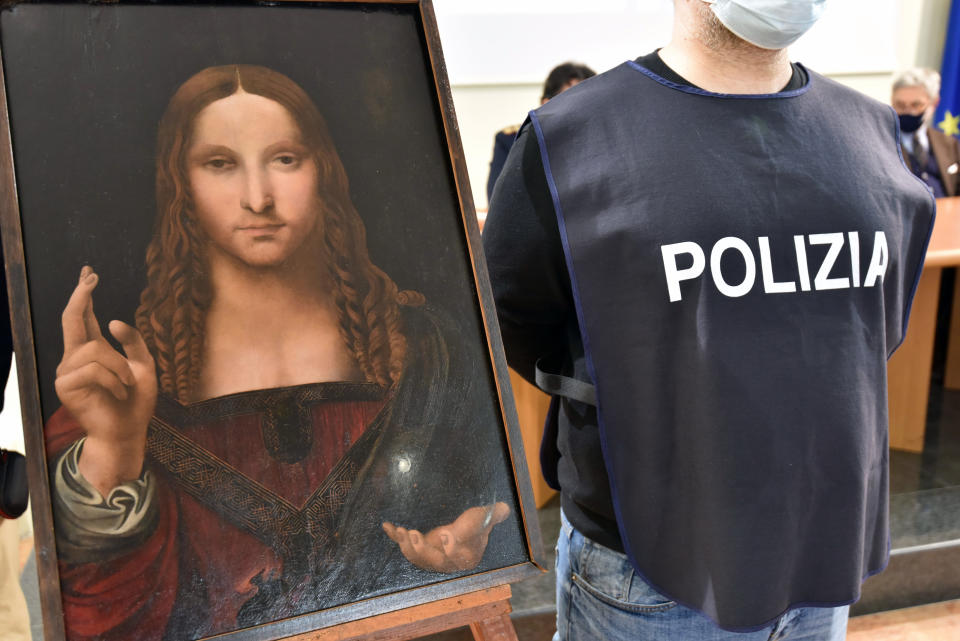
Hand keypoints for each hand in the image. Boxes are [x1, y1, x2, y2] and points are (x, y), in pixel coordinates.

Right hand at [54, 266, 156, 497]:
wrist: (129, 431)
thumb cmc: (136, 402)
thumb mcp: (144, 366)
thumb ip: (132, 342)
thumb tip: (113, 320)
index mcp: (94, 351)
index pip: (85, 318)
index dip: (85, 295)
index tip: (89, 273)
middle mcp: (77, 358)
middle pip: (72, 319)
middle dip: (82, 296)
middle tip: (91, 277)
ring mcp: (68, 372)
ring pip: (95, 350)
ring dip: (120, 367)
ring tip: (127, 385)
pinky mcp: (66, 386)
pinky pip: (94, 369)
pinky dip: (114, 380)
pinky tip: (119, 393)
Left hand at [382, 502, 509, 572]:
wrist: (463, 532)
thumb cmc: (475, 526)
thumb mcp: (484, 519)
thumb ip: (493, 514)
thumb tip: (503, 508)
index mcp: (466, 557)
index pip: (458, 556)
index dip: (451, 548)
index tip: (446, 534)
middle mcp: (447, 562)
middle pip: (434, 561)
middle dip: (422, 550)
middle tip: (414, 535)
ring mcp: (431, 556)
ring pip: (417, 557)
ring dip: (407, 545)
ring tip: (402, 530)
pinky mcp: (420, 548)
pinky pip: (405, 545)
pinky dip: (395, 536)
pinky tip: (386, 525)